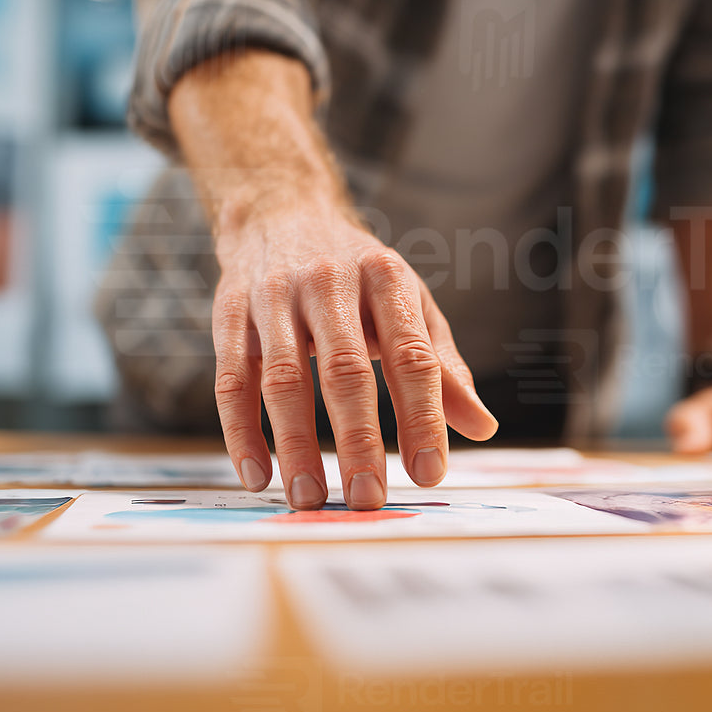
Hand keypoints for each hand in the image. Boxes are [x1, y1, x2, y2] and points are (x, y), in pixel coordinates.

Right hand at [211, 197, 497, 509]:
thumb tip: (482, 427)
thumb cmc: (359, 276)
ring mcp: (273, 296)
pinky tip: (258, 475)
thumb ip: (443, 367)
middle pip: (345, 370)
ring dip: (295, 445)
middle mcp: (329, 282)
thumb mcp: (409, 304)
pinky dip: (241, 432)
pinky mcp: (229, 313)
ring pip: (282, 379)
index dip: (423, 418)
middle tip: (369, 498)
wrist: (281, 213)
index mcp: (386, 278)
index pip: (412, 356)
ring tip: (311, 499)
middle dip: (358, 440)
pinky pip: (230, 380)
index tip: (431, 475)